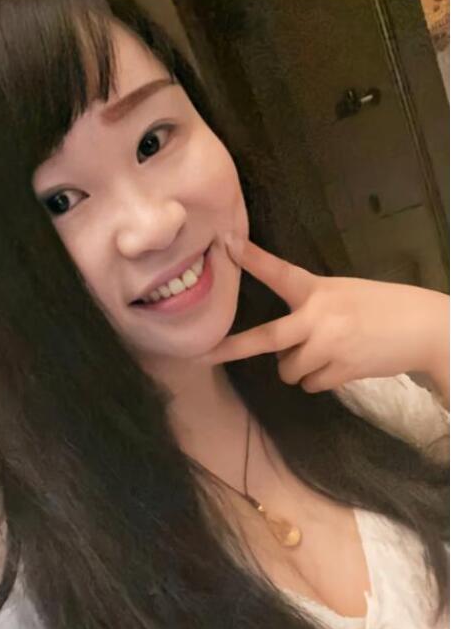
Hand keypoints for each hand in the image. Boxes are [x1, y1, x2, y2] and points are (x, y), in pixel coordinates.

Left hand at [203, 236, 445, 393]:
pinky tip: (340, 364)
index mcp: (318, 289)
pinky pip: (310, 385)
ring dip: (297, 368)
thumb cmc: (382, 307)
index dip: (252, 258)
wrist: (425, 328)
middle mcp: (318, 317)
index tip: (226, 244)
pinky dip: (318, 380)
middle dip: (232, 349)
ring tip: (323, 354)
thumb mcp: (344, 294)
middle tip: (203, 356)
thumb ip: (312, 308)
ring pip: (287, 371)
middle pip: (266, 339)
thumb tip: (284, 345)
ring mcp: (329, 347)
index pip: (279, 272)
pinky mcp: (341, 371)